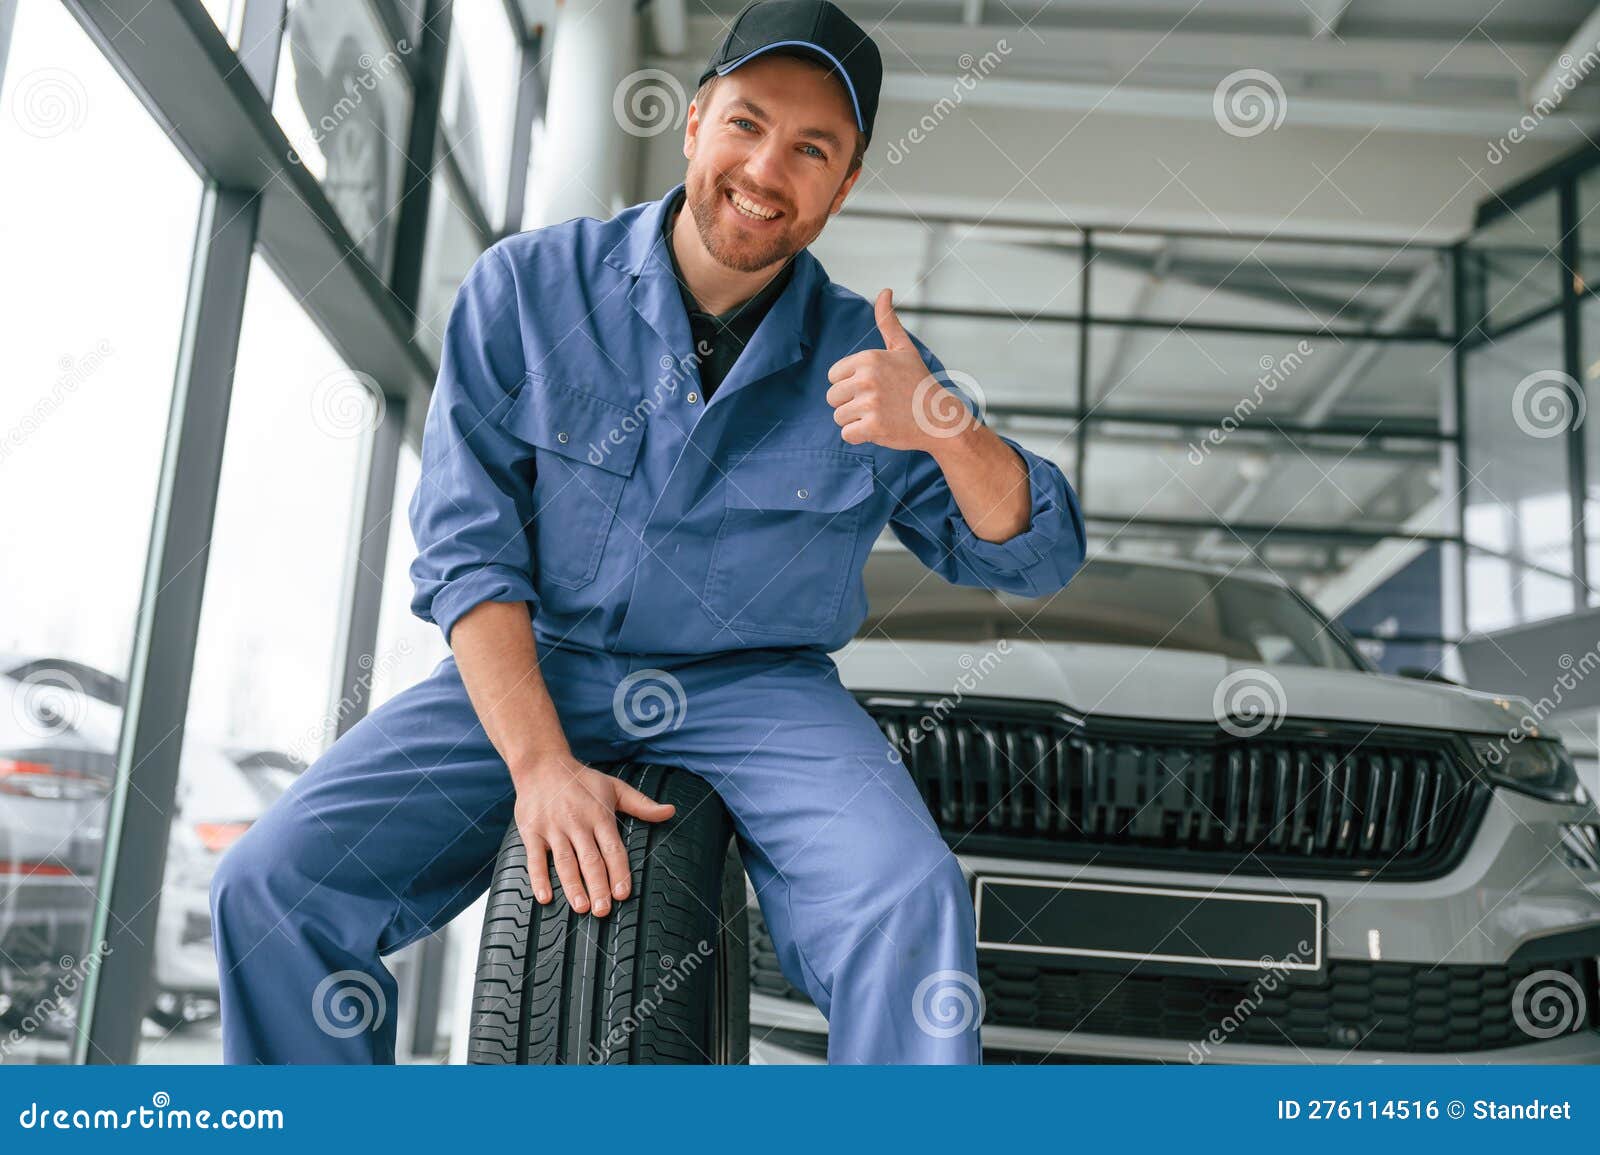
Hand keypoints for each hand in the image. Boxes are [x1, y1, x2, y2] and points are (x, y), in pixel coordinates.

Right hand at [511, 753, 674, 915]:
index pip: (613, 849)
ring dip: (573, 886)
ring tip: (581, 907)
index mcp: (600, 815)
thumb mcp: (615, 787)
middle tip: (603, 910)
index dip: (619, 872)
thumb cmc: (582, 780)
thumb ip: (642, 804)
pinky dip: (538, 878)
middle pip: (590, 859)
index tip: (623, 894)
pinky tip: (544, 897)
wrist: (541, 764)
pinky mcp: (532, 831)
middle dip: (598, 886)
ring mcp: (553, 828)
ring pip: (564, 862)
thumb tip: (671, 812)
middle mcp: (577, 823)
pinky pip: (534, 858)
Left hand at [825, 288, 973, 450]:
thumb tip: (885, 291)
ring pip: (839, 417)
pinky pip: (847, 435)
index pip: (833, 376)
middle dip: (850, 404)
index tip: (873, 387)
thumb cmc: (918, 383)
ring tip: (880, 416)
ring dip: (856, 421)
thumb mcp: (903, 349)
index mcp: (868, 359)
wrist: (940, 418)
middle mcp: (867, 378)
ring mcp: (870, 403)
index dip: (849, 385)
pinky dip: (861, 436)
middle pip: (832, 397)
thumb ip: (888, 322)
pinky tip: (880, 429)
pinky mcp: (873, 427)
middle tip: (877, 404)